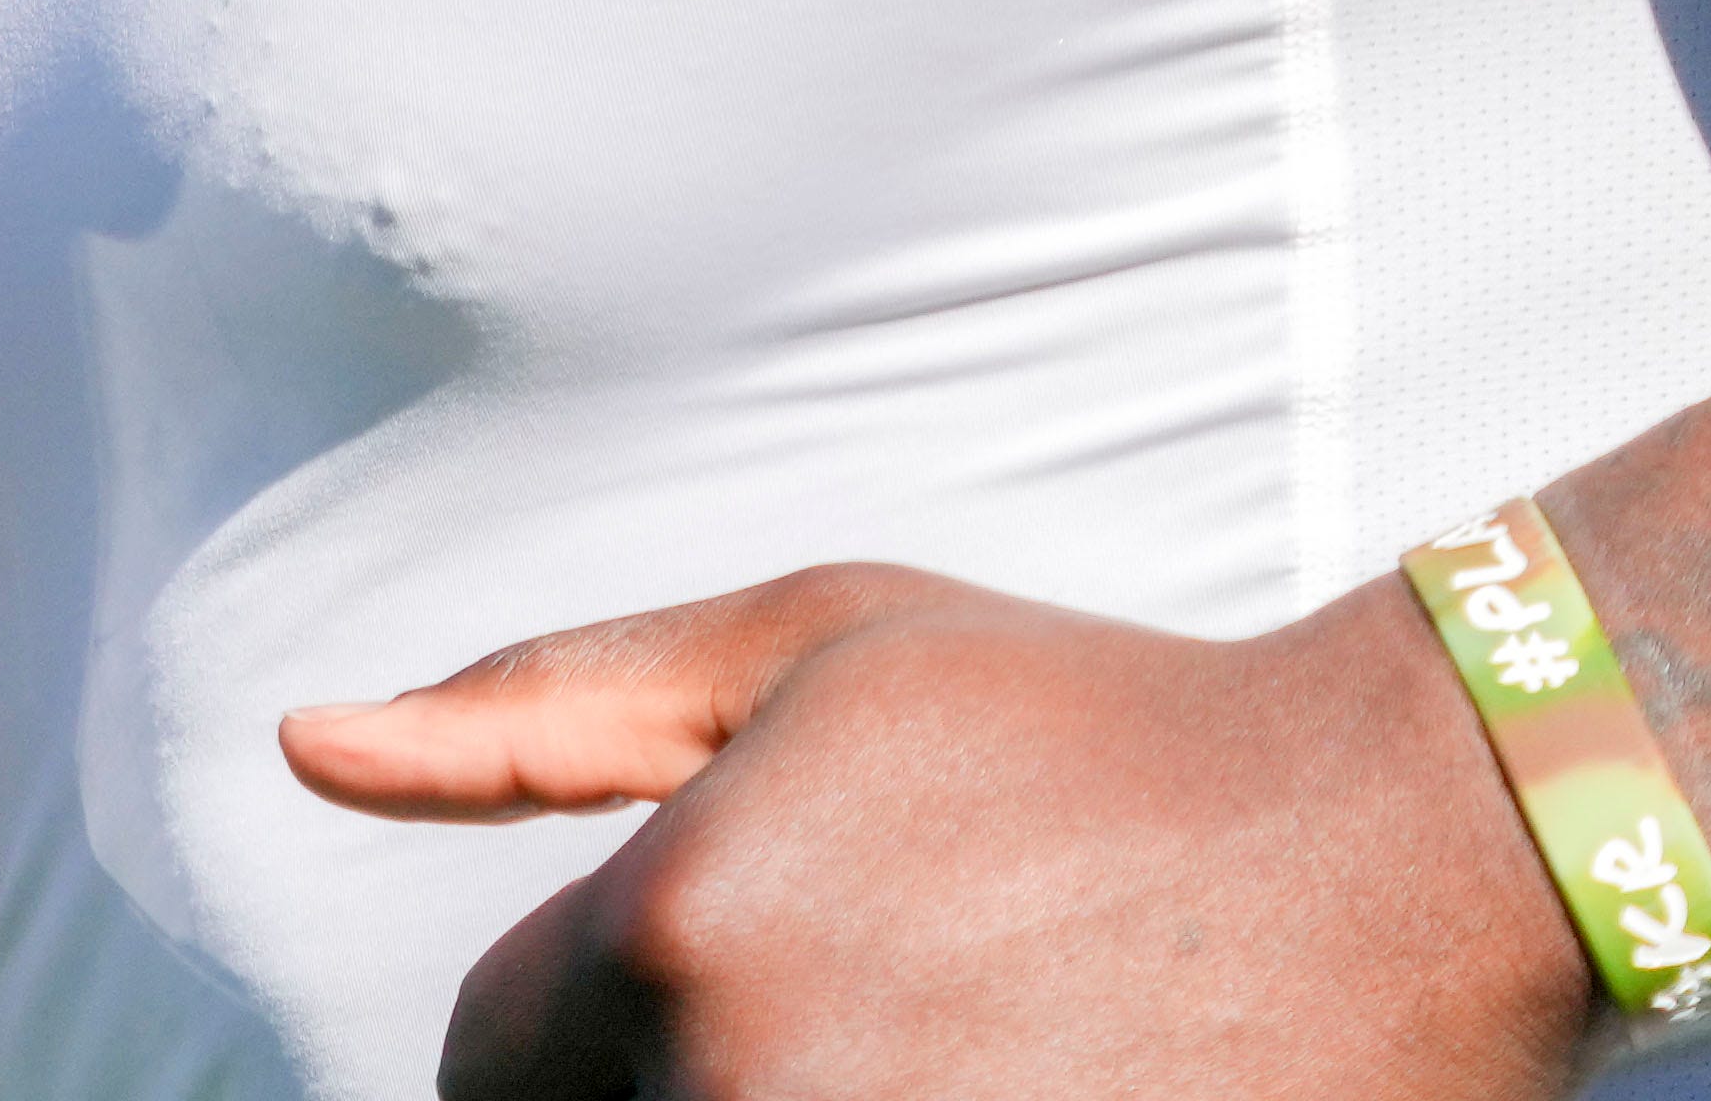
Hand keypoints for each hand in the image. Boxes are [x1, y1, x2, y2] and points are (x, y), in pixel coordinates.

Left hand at [286, 565, 1594, 1100]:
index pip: (485, 1071)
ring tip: (947, 1045)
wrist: (1403, 850)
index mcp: (682, 935)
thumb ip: (540, 707)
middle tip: (866, 1016)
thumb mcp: (812, 653)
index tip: (731, 986)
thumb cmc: (1091, 728)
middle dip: (679, 1089)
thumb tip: (307, 745)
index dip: (574, 1037)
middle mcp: (757, 1096)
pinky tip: (1009, 1079)